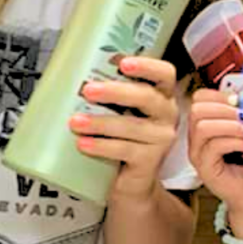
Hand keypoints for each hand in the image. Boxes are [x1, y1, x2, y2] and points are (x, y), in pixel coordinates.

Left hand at [69, 55, 179, 198]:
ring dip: (100, 122)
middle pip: (147, 97)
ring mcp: (161, 139)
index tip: (123, 63)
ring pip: (131, 126)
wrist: (129, 180)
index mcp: (161, 95)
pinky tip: (83, 143)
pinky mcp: (150, 161)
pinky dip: (101, 146)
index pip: (164, 74)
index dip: (147, 66)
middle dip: (115, 92)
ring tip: (75, 122)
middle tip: (88, 90)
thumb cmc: (122, 136)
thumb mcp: (120, 110)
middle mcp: (166, 114)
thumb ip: (109, 94)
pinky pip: (124, 150)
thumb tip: (75, 75)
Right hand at [188, 87, 242, 234]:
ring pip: (202, 127)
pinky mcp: (205, 168)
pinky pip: (213, 147)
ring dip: (230, 125)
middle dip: (224, 108)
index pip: (198, 98)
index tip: (239, 98)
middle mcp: (196, 138)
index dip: (218, 94)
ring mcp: (198, 154)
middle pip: (196, 109)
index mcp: (205, 124)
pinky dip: (234, 142)